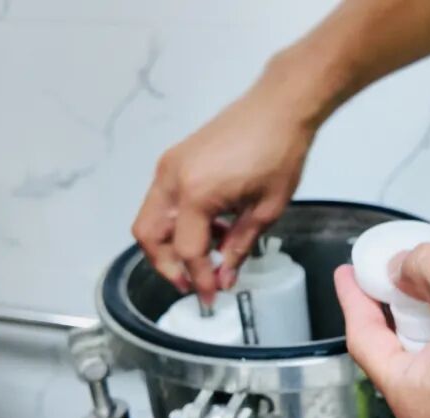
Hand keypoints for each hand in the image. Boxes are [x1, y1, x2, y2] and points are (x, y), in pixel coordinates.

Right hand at [132, 86, 313, 301]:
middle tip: (194, 282)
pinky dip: (177, 221)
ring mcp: (170, 165)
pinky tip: (211, 228)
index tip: (210, 297)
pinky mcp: (175, 158)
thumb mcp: (266, 209)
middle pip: (149, 236)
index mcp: (196, 193)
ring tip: (210, 254)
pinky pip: (163, 199)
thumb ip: (239, 247)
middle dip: (167, 265)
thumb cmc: (279, 150)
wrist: (279, 107)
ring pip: (151, 218)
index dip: (199, 279)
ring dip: (172, 244)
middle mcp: (173, 178)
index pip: (187, 251)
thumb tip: (224, 276)